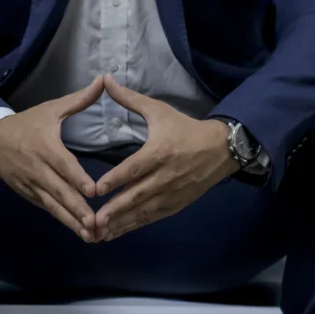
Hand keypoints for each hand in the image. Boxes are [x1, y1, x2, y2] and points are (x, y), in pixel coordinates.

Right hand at [0, 75, 105, 241]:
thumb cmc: (27, 123)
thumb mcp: (51, 108)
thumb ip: (79, 99)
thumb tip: (105, 80)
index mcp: (45, 147)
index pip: (63, 165)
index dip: (76, 178)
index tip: (92, 191)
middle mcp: (38, 169)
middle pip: (59, 191)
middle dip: (77, 209)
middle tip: (96, 224)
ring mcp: (32, 185)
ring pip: (54, 206)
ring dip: (72, 222)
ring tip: (90, 236)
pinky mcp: (29, 195)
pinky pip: (47, 209)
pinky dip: (62, 220)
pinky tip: (78, 231)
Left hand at [91, 75, 238, 241]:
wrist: (220, 149)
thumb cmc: (184, 128)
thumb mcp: (158, 111)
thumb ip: (129, 99)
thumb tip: (106, 79)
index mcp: (159, 152)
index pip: (134, 169)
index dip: (115, 179)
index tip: (96, 190)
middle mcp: (165, 176)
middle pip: (137, 195)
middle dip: (115, 210)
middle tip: (93, 221)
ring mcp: (172, 193)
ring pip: (143, 211)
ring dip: (121, 223)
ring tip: (99, 234)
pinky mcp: (176, 205)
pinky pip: (152, 218)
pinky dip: (134, 226)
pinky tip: (116, 233)